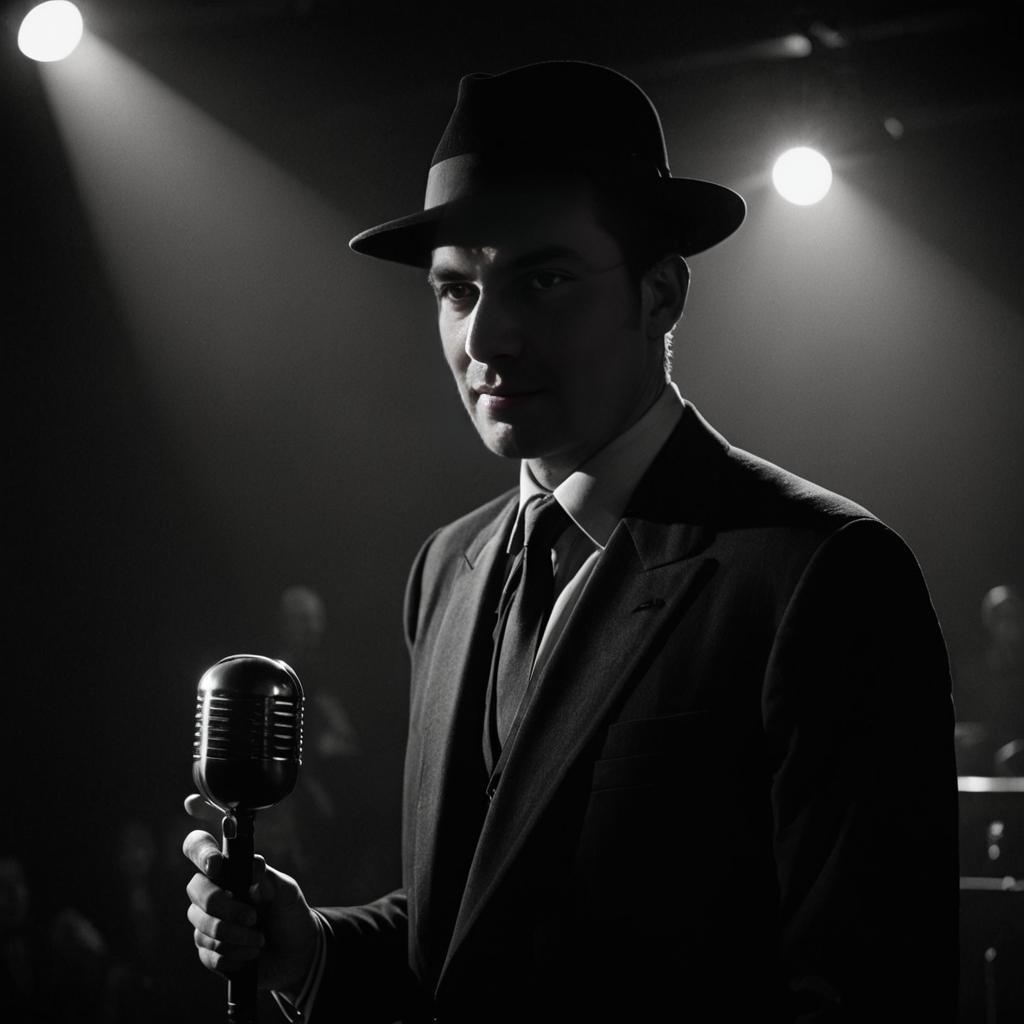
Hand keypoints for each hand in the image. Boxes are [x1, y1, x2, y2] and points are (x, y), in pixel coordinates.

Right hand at [182, 794, 318, 993]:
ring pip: (200, 922)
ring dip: (234, 934)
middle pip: (195, 889)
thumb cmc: (289, 912)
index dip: (199, 846)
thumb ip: (270, 878)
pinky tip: (250, 954)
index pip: (200, 846)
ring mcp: (207, 919)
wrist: (298, 952)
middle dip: (222, 905)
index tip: (215, 863)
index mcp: (231, 868)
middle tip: (253, 916)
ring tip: (259, 938)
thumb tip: (253, 866)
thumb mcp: (288, 891)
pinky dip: (232, 954)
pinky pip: (206, 950)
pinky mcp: (208, 947)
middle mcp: (214, 889)